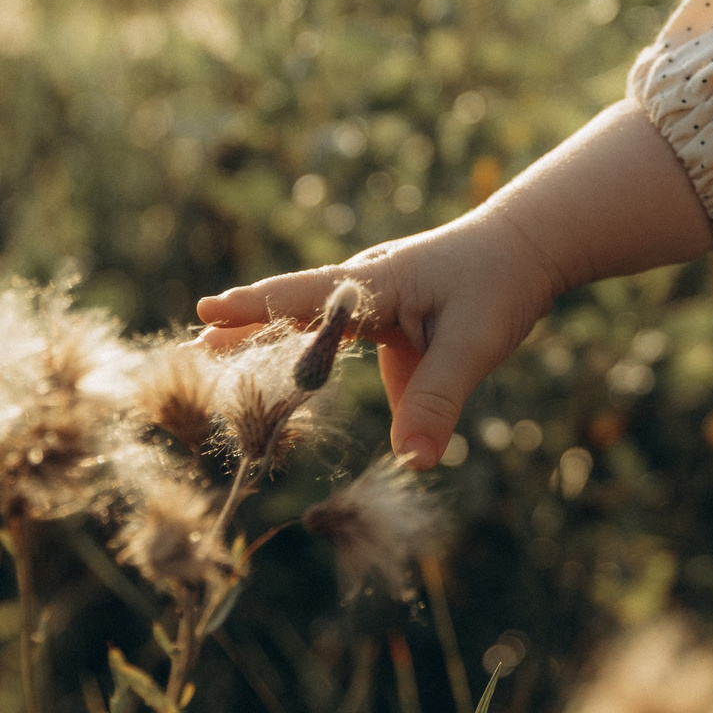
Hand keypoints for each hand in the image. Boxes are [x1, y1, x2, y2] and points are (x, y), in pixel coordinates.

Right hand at [197, 207, 564, 467]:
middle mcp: (361, 285)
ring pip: (309, 325)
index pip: (303, 297)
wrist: (524, 249)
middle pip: (290, 309)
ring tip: (211, 356)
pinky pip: (338, 340)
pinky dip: (308, 357)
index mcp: (374, 283)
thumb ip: (438, 401)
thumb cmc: (496, 285)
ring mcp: (370, 301)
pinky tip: (287, 382)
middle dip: (240, 327)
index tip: (205, 313)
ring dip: (265, 342)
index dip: (255, 310)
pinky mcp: (383, 321)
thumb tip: (414, 463)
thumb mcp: (472, 344)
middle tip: (188, 346)